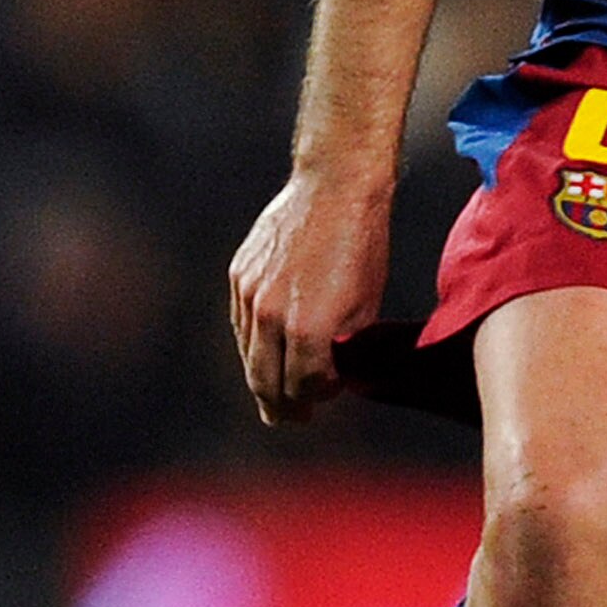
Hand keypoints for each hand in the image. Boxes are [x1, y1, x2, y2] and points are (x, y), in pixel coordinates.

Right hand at [228, 167, 389, 427]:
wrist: (335, 186)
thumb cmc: (362, 245)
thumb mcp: (366, 304)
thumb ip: (344, 346)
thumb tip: (331, 372)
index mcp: (308, 329)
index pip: (304, 386)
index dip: (318, 398)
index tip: (327, 395)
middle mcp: (271, 316)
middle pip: (266, 381)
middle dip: (280, 406)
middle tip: (288, 420)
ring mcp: (249, 295)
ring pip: (249, 354)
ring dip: (261, 378)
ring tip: (272, 395)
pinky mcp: (239, 275)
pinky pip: (241, 323)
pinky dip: (252, 343)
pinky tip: (262, 351)